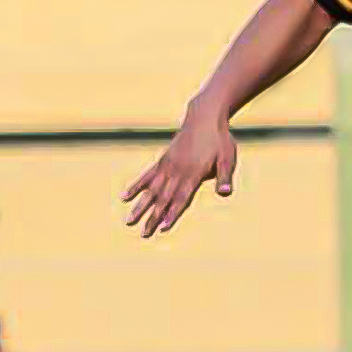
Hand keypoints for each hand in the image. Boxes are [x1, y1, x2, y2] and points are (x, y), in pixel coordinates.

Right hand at [122, 110, 237, 237]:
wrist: (204, 117)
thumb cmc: (219, 140)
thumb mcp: (227, 158)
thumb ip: (224, 177)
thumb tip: (225, 192)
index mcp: (193, 173)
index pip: (181, 198)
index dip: (172, 213)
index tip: (163, 227)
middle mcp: (177, 171)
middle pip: (163, 198)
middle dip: (153, 218)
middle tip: (144, 234)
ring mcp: (167, 165)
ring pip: (151, 190)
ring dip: (140, 207)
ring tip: (128, 222)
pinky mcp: (162, 160)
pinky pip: (146, 176)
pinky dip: (136, 186)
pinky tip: (124, 197)